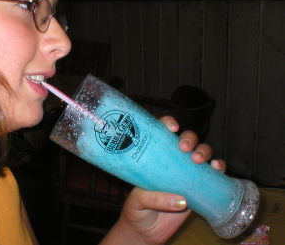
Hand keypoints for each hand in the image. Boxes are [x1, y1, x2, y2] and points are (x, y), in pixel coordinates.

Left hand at [102, 116, 225, 244]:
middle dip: (189, 138)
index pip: (162, 133)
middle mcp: (172, 161)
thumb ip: (155, 199)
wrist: (146, 233)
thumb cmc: (137, 211)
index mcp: (153, 157)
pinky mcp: (199, 188)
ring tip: (199, 159)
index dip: (168, 123)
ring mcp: (187, 173)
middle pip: (186, 140)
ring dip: (204, 151)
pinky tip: (218, 167)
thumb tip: (181, 200)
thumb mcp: (139, 201)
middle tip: (184, 148)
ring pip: (202, 153)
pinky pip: (212, 174)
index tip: (172, 127)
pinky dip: (218, 167)